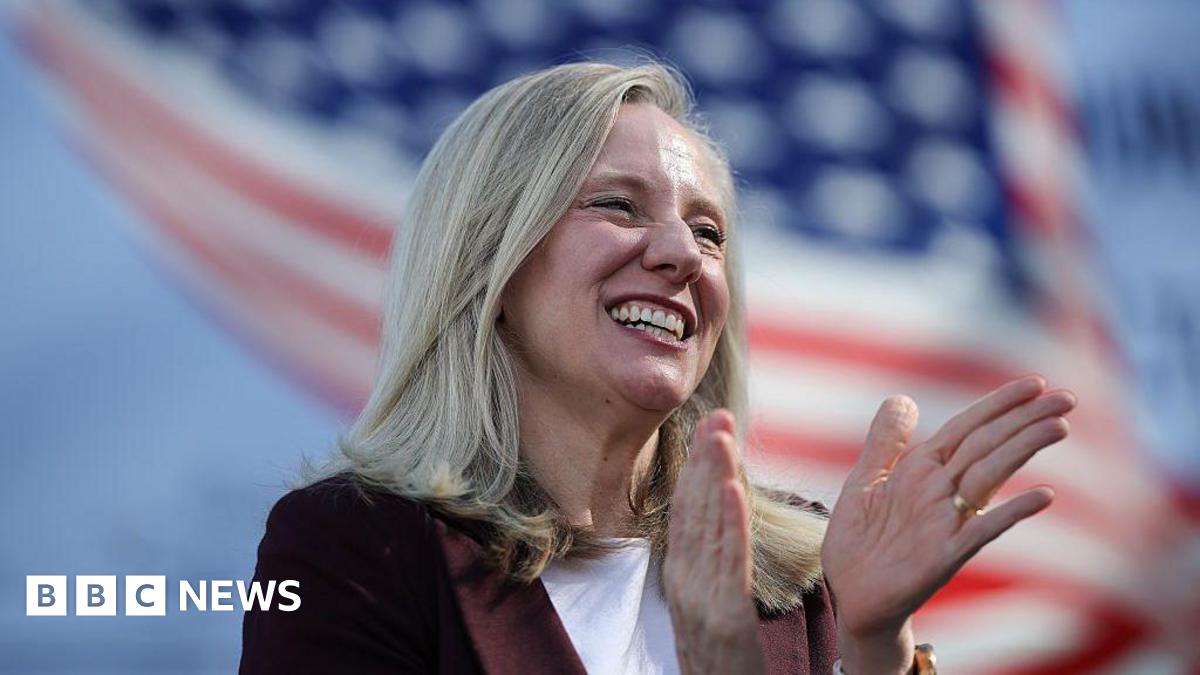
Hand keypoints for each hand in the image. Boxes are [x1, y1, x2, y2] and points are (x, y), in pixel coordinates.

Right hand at [664, 410, 764, 674]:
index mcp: (684, 581)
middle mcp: (685, 587)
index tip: (709, 428)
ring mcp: (701, 603)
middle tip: (715, 415)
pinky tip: (730, 490)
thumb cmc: (728, 671)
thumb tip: (717, 534)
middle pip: (692, 513)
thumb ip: (715, 575)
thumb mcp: (716, 616)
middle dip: (703, 462)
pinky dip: (727, 524)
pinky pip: (726, 565)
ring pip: (707, 530)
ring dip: (713, 478)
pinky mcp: (726, 622)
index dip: (697, 469)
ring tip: (722, 438)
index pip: (688, 514)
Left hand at [822, 376, 1075, 673]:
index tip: (1036, 384)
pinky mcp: (944, 555)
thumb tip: (903, 397)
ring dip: (1022, 450)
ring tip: (1058, 426)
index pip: (968, 429)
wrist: (850, 595)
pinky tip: (1043, 496)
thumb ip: (885, 442)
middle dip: (1024, 419)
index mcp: (922, 471)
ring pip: (989, 476)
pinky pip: (982, 530)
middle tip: (1069, 396)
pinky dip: (1011, 512)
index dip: (998, 406)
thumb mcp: (864, 481)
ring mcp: (946, 521)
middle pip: (987, 446)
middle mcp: (940, 491)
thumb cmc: (860, 540)